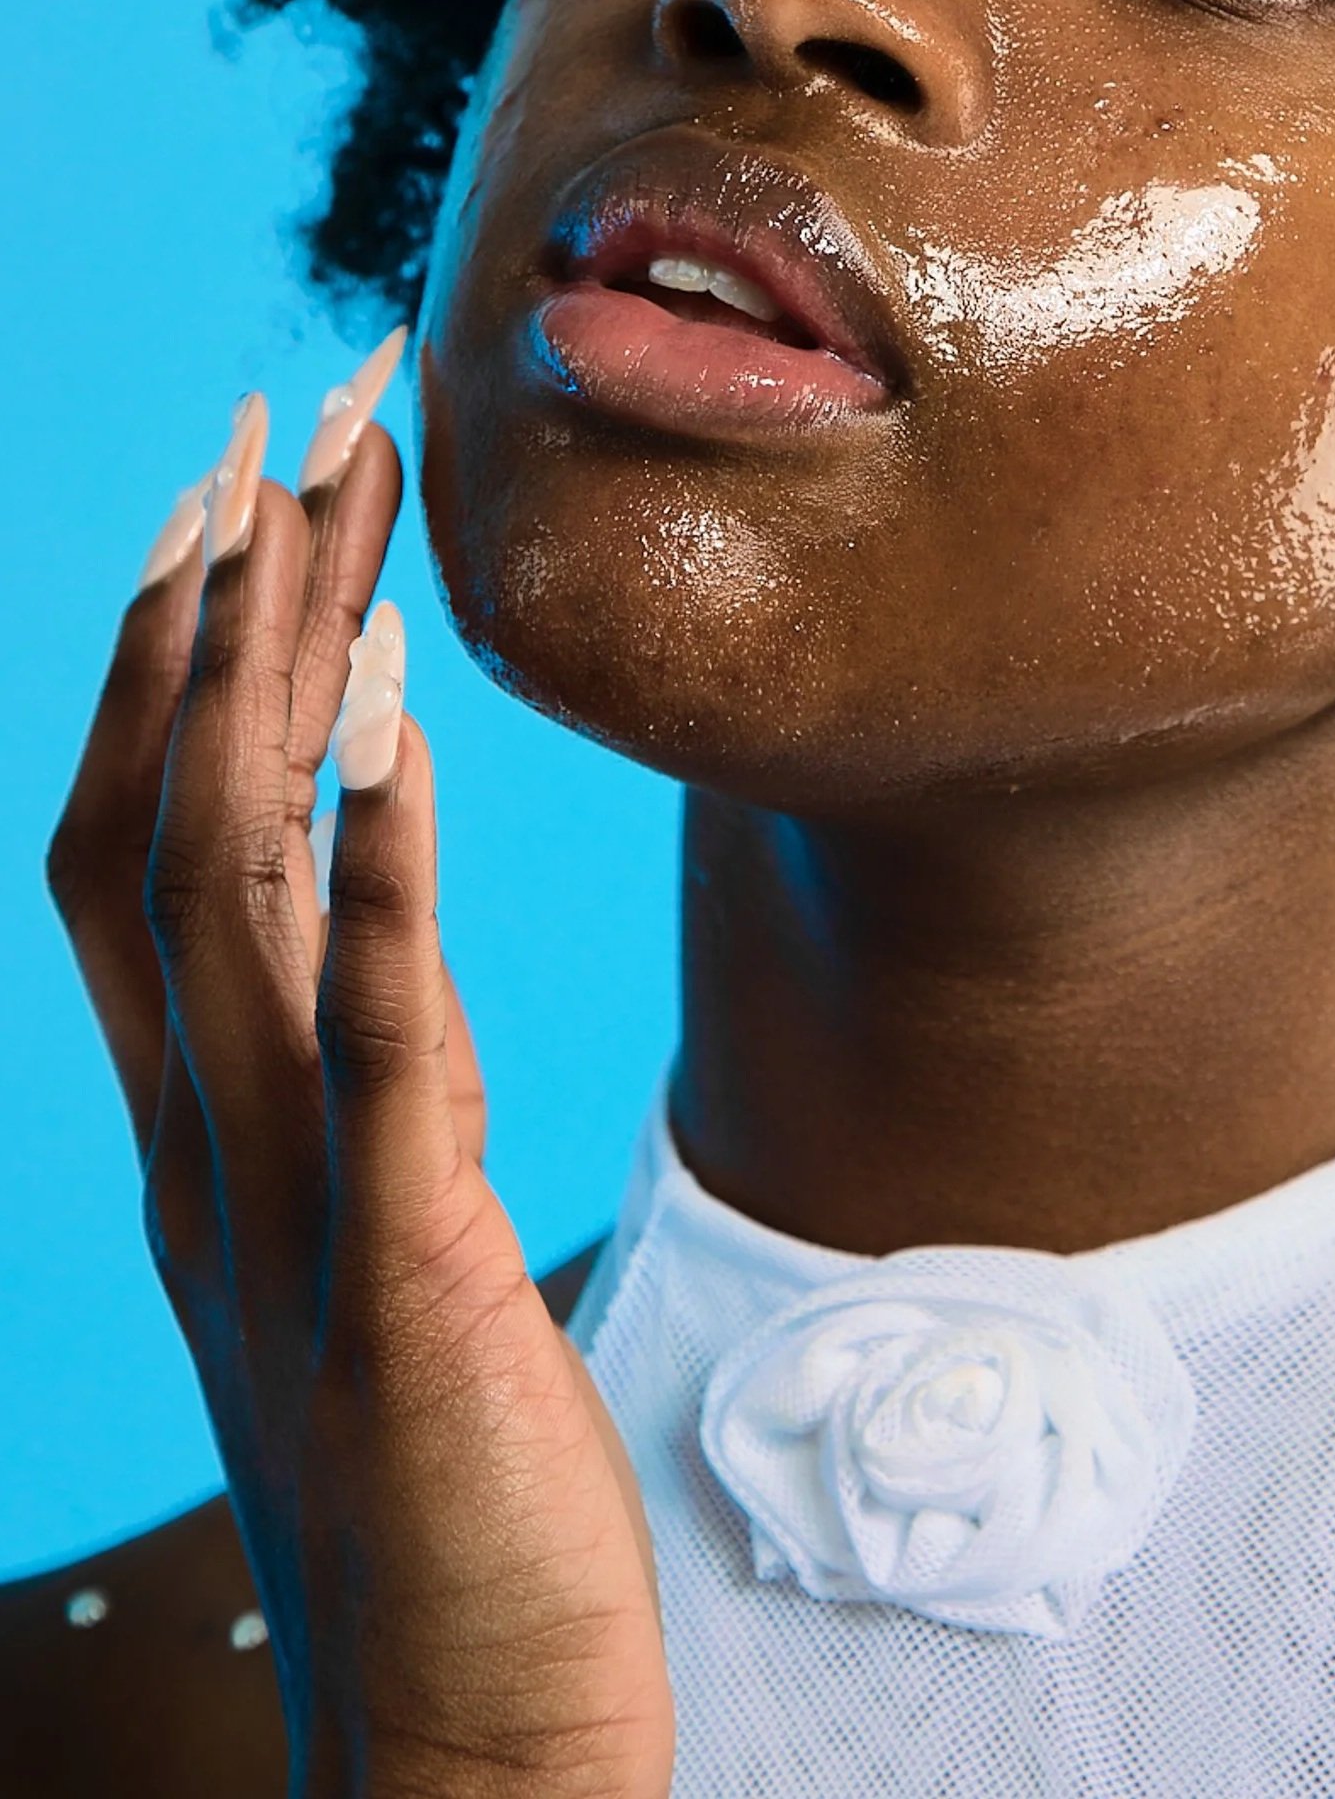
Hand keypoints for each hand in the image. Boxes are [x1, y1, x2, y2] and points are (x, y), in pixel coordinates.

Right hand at [46, 371, 673, 1798]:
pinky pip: (368, 1028)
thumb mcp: (372, 1286)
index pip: (139, 854)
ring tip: (316, 481)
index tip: (224, 491)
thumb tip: (392, 1034)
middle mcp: (201, 1156)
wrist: (468, 1769)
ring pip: (233, 882)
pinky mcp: (394, 1269)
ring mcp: (278, 1210)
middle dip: (218, 597)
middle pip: (170, 812)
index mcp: (199, 1151)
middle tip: (282, 399)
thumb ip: (355, 1142)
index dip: (166, 663)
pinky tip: (390, 706)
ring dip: (272, 665)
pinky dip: (366, 857)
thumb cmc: (446, 1525)